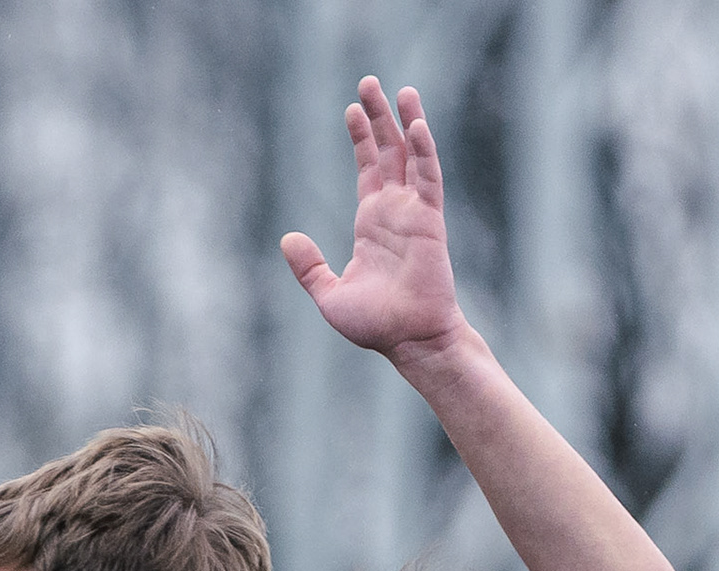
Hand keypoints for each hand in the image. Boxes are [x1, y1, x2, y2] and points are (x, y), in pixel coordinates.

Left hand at [281, 78, 466, 368]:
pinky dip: (424, 151)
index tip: (352, 109)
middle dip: (379, 118)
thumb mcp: (328, 294)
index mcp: (372, 224)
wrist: (407, 340)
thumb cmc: (374, 324)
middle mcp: (394, 212)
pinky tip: (416, 125)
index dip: (361, 139)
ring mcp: (414, 213)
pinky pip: (428, 178)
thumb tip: (287, 238)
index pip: (368, 170)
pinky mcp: (430, 221)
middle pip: (388, 153)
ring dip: (405, 123)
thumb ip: (309, 267)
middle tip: (369, 83)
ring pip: (411, 157)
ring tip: (400, 89)